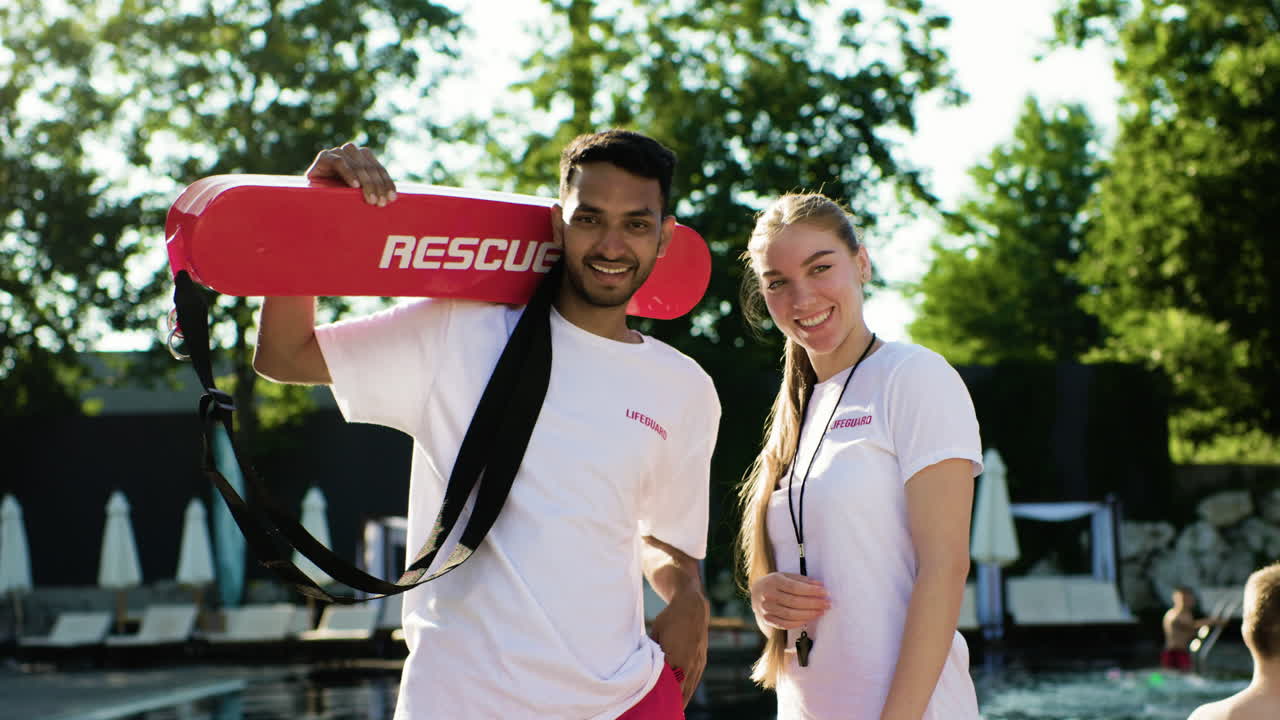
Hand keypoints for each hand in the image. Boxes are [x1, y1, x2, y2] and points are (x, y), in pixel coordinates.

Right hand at [305, 142, 396, 205]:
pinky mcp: (324, 156)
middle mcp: (352, 151)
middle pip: (370, 167)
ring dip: (366, 183)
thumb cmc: (337, 196)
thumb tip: (394, 199)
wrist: (310, 196)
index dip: (386, 183)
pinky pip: (339, 163)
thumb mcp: (357, 194)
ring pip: (358, 165)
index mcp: (363, 157)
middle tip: (381, 203)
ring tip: (371, 199)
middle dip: (377, 186)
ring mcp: (338, 152)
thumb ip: (372, 191)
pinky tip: (355, 186)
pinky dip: (348, 173)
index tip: (392, 198)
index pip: (378, 169)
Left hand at [649, 584, 708, 706]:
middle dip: (671, 703)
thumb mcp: (655, 634)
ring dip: (680, 700)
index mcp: (675, 658)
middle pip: (679, 692)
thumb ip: (652, 653)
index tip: (653, 705)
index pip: (667, 685)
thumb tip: (644, 668)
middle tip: (663, 712)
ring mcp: (697, 663)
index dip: (661, 697)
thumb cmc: (669, 619)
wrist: (692, 606)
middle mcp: (688, 663)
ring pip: (689, 689)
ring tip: (672, 711)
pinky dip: (688, 691)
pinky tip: (682, 698)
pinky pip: (695, 681)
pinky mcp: (702, 661)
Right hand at [751, 572, 830, 629]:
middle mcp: (768, 595)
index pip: (796, 588)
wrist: (756, 591)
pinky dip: (799, 622)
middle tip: (827, 603)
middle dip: (814, 603)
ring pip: (791, 614)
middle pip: (795, 602)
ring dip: (809, 614)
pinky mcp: (767, 619)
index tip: (825, 592)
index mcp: (773, 580)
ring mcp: (766, 609)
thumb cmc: (775, 582)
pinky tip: (809, 618)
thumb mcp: (786, 575)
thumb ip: (802, 580)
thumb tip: (820, 586)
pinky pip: (785, 624)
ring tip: (821, 611)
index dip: (812, 591)